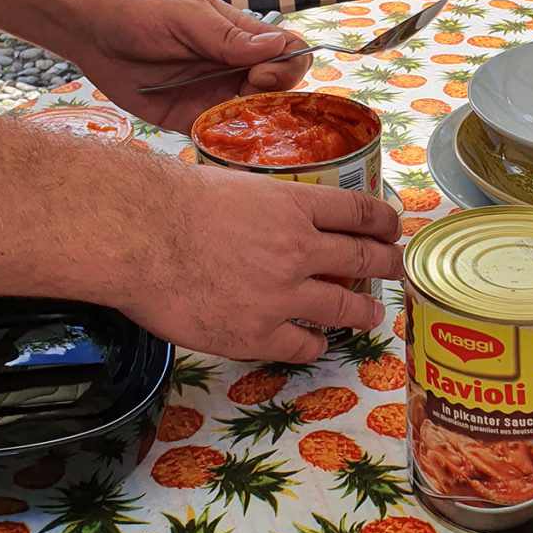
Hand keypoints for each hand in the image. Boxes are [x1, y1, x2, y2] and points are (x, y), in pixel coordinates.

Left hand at [73, 0, 313, 133]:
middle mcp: (234, 68)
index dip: (286, 66)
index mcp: (240, 37)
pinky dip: (228, 145)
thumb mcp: (186, 15)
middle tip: (244, 96)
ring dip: (255, 126)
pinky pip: (220, 138)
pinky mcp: (191, 119)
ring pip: (255, 118)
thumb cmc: (139, 9)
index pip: (288, 52)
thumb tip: (276, 48)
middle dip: (273, 99)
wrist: (89, 28)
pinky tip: (222, 145)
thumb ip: (228, 36)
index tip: (261, 72)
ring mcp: (214, 95)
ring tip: (234, 126)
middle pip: (279, 90)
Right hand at [122, 167, 403, 361]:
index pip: (358, 212)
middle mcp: (299, 250)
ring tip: (372, 315)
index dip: (383, 221)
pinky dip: (315, 343)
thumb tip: (283, 215)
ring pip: (343, 308)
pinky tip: (315, 342)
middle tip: (395, 267)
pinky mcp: (258, 333)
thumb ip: (270, 206)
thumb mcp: (237, 188)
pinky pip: (303, 344)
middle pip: (361, 259)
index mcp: (294, 207)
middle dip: (386, 264)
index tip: (393, 228)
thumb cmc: (172, 203)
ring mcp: (282, 294)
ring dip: (363, 311)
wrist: (137, 237)